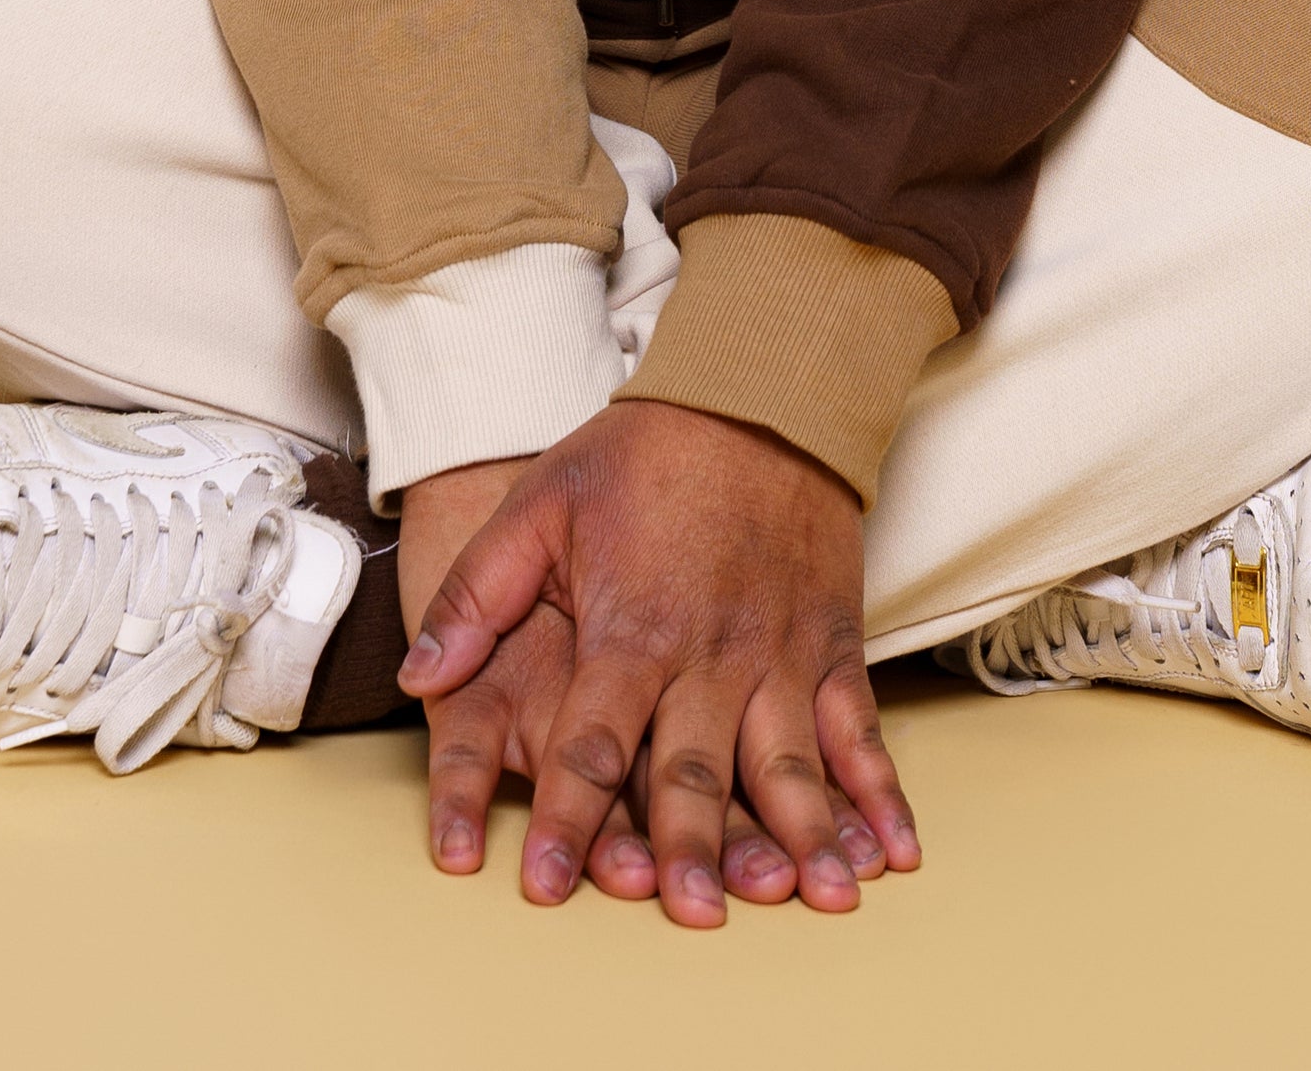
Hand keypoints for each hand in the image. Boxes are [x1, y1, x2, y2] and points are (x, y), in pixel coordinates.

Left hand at [398, 401, 922, 928]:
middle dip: (690, 852)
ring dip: (802, 838)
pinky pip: (859, 732)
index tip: (548, 889)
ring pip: (787, 764)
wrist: (756, 392)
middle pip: (694, 771)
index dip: (566, 820)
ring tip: (813, 902)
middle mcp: (709, 654)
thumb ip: (477, 593)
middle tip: (692, 917)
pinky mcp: (831, 646)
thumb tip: (419, 677)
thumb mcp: (539, 502)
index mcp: (631, 627)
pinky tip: (891, 855)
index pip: (591, 744)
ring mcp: (778, 654)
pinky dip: (879, 796)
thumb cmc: (642, 454)